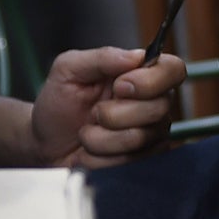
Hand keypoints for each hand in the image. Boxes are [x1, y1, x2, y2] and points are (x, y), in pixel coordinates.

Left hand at [28, 46, 184, 168]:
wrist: (45, 144)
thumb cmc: (58, 104)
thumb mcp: (69, 70)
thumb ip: (101, 57)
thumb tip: (137, 56)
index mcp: (141, 75)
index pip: (173, 70)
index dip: (150, 80)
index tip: (120, 86)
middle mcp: (154, 104)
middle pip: (158, 108)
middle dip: (114, 114)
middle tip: (94, 113)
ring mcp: (152, 135)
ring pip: (140, 138)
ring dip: (101, 138)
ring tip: (87, 133)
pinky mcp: (144, 161)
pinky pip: (130, 162)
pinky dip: (100, 158)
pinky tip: (92, 152)